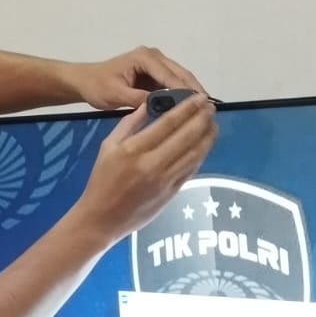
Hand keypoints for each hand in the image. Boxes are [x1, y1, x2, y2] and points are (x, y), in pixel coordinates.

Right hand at [69, 92, 217, 242]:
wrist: (102, 219)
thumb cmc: (102, 181)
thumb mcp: (108, 147)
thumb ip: (129, 124)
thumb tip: (148, 105)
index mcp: (135, 150)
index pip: (168, 123)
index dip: (187, 108)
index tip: (198, 97)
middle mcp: (153, 164)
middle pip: (186, 136)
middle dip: (202, 118)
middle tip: (211, 106)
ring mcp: (166, 180)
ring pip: (194, 153)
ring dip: (207, 136)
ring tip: (213, 123)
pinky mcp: (172, 193)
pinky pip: (191, 169)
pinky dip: (201, 155)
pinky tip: (205, 144)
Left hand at [70, 46, 207, 110]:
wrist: (85, 81)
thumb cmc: (98, 86)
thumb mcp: (116, 95)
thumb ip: (139, 99)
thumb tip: (162, 106)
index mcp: (145, 58)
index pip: (171, 75)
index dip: (186, 91)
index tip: (200, 106)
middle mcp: (154, 56)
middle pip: (181, 74)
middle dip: (195, 91)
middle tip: (209, 110)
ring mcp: (155, 63)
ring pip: (179, 78)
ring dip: (190, 93)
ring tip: (204, 110)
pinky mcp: (154, 73)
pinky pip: (172, 83)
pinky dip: (181, 95)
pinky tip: (190, 109)